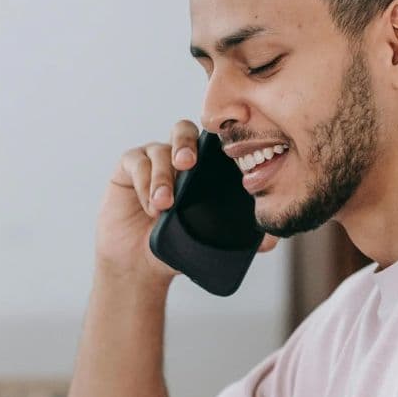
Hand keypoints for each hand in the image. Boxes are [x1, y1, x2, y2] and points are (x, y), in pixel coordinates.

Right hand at [95, 120, 276, 284]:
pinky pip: (136, 162)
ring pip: (159, 150)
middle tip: (187, 164)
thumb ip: (240, 239)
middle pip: (183, 130)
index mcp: (202, 168)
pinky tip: (150, 206)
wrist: (141, 265)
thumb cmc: (177, 247)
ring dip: (162, 176)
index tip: (223, 156)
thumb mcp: (209, 242)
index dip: (217, 140)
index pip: (211, 141)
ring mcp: (151, 159)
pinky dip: (144, 183)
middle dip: (185, 144)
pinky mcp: (128, 168)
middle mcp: (176, 156)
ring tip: (164, 205)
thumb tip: (269, 241)